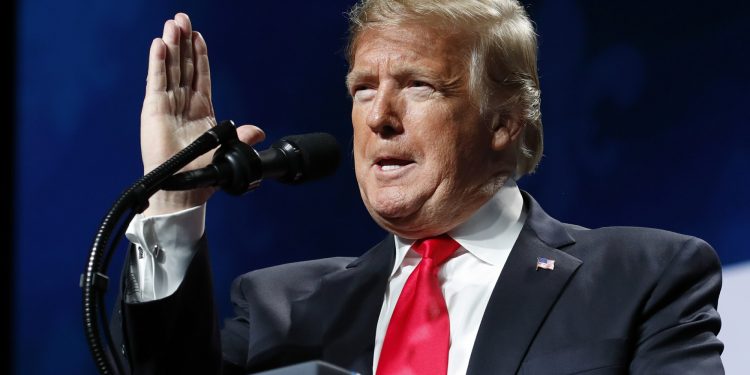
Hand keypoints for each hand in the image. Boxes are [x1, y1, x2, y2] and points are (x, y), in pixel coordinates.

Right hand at [140, 13, 263, 215]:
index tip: (199, 35)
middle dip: (183, 42)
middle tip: (182, 18)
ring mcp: (167, 105)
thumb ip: (242, 137)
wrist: (185, 189)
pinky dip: (158, 63)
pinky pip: (157, 82)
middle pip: (183, 66)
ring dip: (171, 46)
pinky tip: (160, 45)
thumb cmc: (204, 174)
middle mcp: (183, 104)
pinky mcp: (154, 111)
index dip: (199, 55)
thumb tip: (258, 131)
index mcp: (201, 110)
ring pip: (170, 69)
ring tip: (172, 24)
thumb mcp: (229, 152)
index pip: (200, 76)